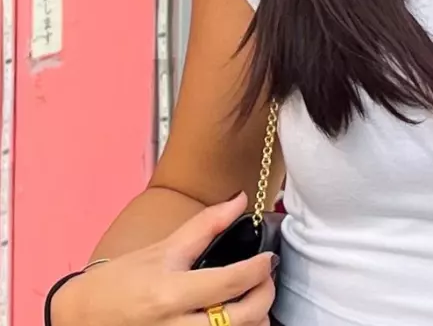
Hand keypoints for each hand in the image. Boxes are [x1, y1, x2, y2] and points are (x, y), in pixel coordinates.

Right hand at [51, 194, 276, 325]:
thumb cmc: (121, 282)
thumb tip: (240, 200)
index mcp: (171, 293)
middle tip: (264, 279)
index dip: (260, 269)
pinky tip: (233, 319)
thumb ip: (206, 225)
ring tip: (252, 301)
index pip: (231, 282)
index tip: (268, 259)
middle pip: (243, 319)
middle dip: (264, 296)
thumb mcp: (164, 249)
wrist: (82, 318)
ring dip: (254, 321)